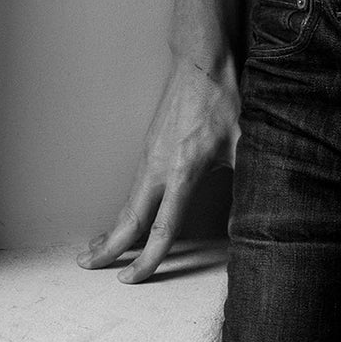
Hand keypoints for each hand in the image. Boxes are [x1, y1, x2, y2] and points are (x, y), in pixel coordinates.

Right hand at [78, 52, 239, 283]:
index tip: (132, 279)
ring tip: (95, 251)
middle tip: (87, 267)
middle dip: (107, 247)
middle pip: (128, 218)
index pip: (163, 227)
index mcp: (183, 171)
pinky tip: (122, 218)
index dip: (149, 258)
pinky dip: (122, 209)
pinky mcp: (149, 147)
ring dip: (110, 228)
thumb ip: (249, 183)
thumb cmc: (225, 101)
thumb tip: (254, 221)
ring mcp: (150, 156)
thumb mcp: (246, 143)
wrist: (202, 61)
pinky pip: (132, 187)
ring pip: (127, 202)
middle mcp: (159, 166)